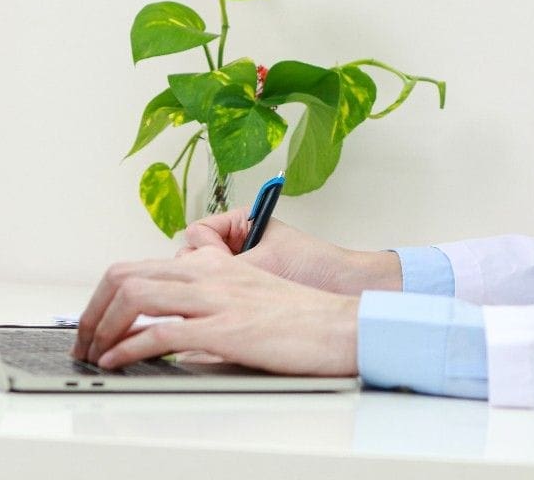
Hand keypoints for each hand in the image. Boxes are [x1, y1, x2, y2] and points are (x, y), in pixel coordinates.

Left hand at [70, 247, 359, 375]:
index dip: (104, 295)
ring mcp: (215, 300)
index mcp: (211, 266)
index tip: (94, 322)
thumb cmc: (301, 318)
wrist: (340, 325)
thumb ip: (211, 306)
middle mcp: (208, 275)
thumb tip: (179, 338)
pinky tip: (118, 362)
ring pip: (136, 298)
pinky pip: (162, 333)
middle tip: (83, 340)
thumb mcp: (247, 298)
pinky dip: (128, 349)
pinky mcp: (225, 329)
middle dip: (92, 310)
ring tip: (94, 353)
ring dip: (102, 328)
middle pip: (126, 276)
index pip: (139, 267)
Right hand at [176, 206, 377, 293]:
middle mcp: (234, 243)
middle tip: (227, 283)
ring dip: (213, 288)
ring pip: (202, 278)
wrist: (342, 286)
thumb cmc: (314, 264)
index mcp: (239, 222)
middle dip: (205, 270)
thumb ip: (227, 264)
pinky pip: (216, 295)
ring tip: (235, 297)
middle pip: (193, 255)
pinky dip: (220, 302)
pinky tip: (234, 310)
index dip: (206, 248)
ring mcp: (236, 267)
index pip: (198, 232)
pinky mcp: (241, 291)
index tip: (225, 261)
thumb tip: (191, 272)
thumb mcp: (265, 259)